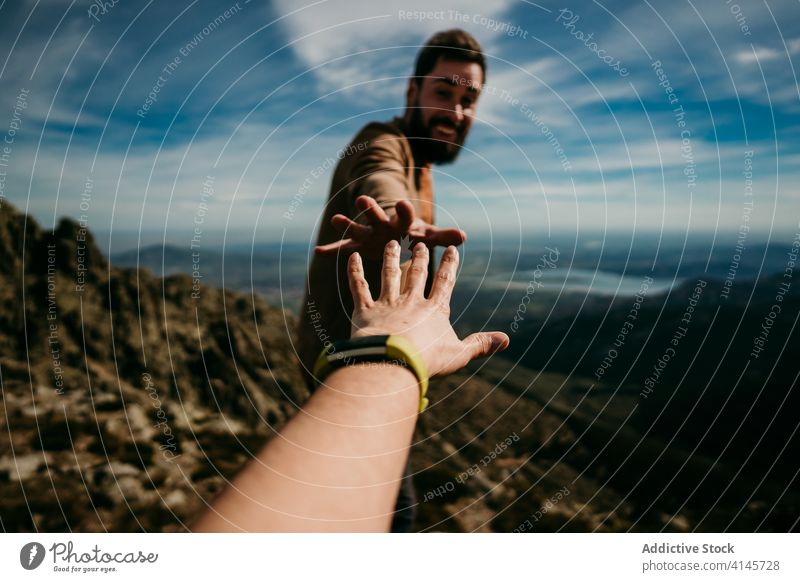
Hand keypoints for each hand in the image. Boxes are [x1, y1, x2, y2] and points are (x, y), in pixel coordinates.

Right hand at [315, 195, 466, 258]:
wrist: (394, 233)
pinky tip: (319, 252)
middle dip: (370, 209)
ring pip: (357, 228)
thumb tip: (464, 237)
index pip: (405, 215)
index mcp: (402, 223)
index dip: (404, 210)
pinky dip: (332, 250)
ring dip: (347, 224)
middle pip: (377, 216)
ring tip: (335, 219)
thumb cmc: (413, 235)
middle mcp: (383, 225)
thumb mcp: (427, 236)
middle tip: (363, 200)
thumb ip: (443, 237)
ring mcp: (368, 234)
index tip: (402, 202)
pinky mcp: (358, 245)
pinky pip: (343, 248)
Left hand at [346, 240, 508, 376]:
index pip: (444, 282)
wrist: (392, 362)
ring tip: (392, 243)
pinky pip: (358, 287)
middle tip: (420, 245)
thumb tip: (506, 340)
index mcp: (434, 310)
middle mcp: (411, 301)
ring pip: (389, 274)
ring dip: (391, 258)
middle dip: (420, 258)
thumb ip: (480, 345)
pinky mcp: (364, 311)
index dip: (450, 265)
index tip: (452, 249)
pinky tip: (351, 256)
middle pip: (417, 274)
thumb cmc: (427, 360)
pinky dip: (354, 271)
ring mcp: (386, 304)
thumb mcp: (459, 354)